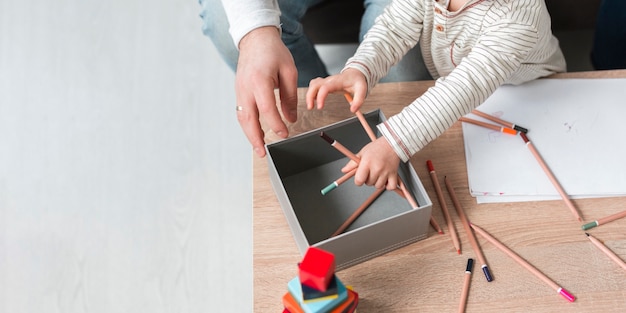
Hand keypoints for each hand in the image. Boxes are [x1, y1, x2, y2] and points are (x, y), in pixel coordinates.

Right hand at [236, 27, 297, 156]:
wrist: (256, 38)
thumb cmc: (274, 52)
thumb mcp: (289, 72)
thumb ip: (290, 96)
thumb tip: (291, 119)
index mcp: (260, 81)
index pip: (267, 110)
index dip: (276, 125)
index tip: (285, 134)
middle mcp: (246, 87)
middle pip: (248, 119)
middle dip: (255, 138)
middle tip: (263, 153)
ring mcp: (239, 89)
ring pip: (242, 117)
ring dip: (249, 134)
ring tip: (259, 147)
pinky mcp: (238, 90)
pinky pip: (241, 111)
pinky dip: (248, 124)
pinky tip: (256, 132)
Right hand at [306, 69, 366, 112]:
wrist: (355, 73)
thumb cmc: (357, 81)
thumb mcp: (362, 89)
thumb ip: (359, 100)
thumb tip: (353, 110)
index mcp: (337, 81)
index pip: (325, 87)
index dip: (321, 97)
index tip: (320, 107)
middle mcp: (329, 80)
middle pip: (315, 84)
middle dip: (310, 96)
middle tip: (310, 107)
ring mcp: (326, 81)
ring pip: (313, 84)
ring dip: (309, 94)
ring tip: (311, 106)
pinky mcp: (324, 83)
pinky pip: (314, 86)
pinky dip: (312, 92)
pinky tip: (314, 100)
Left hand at [342, 137, 400, 189]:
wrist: (392, 143)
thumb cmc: (377, 147)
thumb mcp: (362, 153)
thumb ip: (353, 163)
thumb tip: (344, 170)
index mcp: (367, 162)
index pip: (359, 180)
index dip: (358, 181)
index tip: (360, 178)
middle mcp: (377, 168)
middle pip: (368, 183)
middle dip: (368, 179)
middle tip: (370, 172)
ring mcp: (386, 172)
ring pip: (378, 186)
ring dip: (377, 182)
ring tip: (378, 174)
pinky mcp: (394, 174)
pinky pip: (390, 187)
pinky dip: (388, 185)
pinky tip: (386, 179)